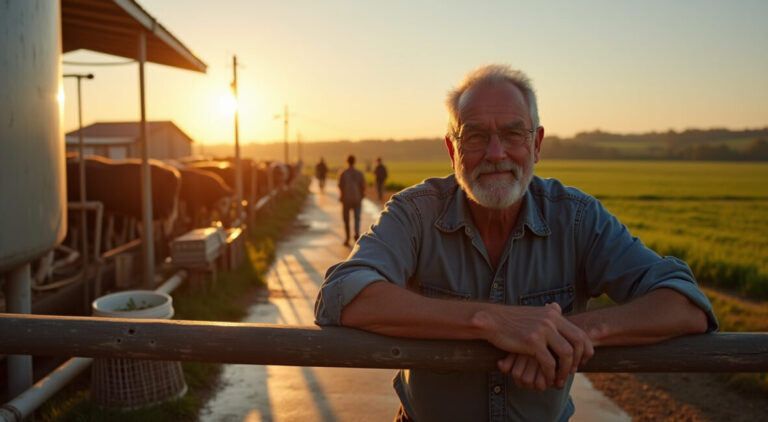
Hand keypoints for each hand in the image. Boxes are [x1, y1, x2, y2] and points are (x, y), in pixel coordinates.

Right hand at [476, 302, 593, 387]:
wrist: (491, 320)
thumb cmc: (510, 319)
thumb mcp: (532, 312)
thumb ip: (547, 314)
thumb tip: (557, 307)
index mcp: (553, 314)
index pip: (579, 332)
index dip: (585, 348)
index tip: (582, 360)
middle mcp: (550, 320)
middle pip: (577, 342)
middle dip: (578, 360)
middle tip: (572, 371)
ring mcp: (542, 330)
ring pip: (566, 354)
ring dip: (565, 370)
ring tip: (559, 379)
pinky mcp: (532, 342)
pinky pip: (549, 363)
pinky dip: (550, 374)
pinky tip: (547, 379)